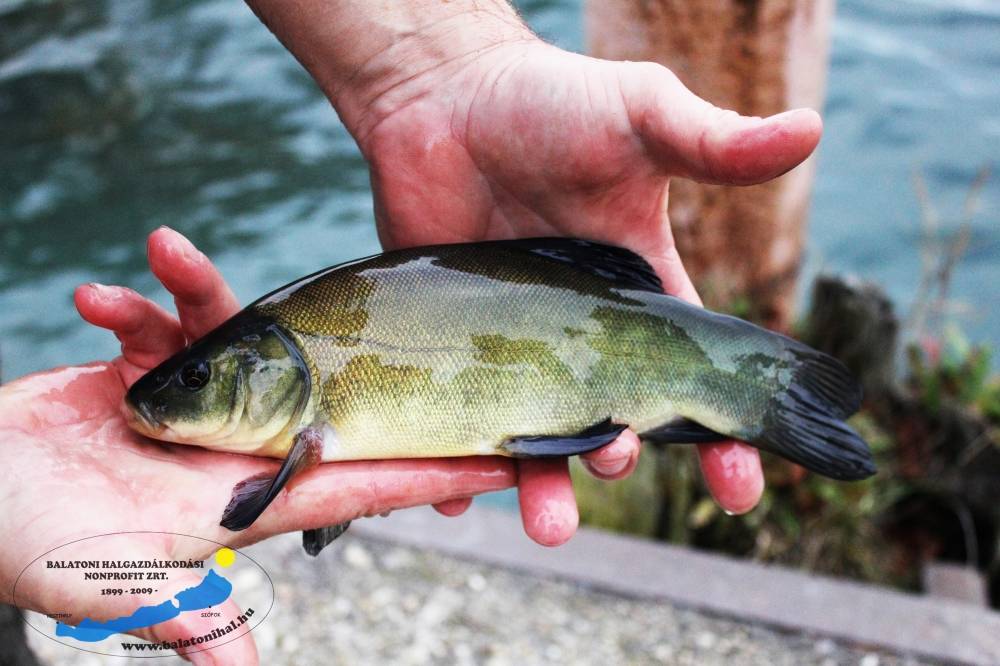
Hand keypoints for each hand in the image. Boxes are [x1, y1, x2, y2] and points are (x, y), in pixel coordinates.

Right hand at [0, 228, 516, 663]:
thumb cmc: (37, 549)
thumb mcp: (110, 586)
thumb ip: (179, 612)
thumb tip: (239, 663)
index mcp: (245, 495)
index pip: (362, 480)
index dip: (432, 469)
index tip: (502, 453)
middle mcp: (233, 443)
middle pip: (323, 393)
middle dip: (368, 357)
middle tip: (426, 312)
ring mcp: (191, 404)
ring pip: (233, 335)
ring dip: (198, 293)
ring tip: (164, 251)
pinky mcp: (143, 373)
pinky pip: (154, 325)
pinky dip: (128, 305)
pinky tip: (96, 295)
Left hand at [352, 38, 820, 534]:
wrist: (441, 98)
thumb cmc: (545, 103)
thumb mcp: (638, 118)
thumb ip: (713, 142)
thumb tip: (812, 130)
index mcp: (636, 290)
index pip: (689, 374)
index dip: (720, 432)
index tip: (744, 488)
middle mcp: (579, 330)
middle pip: (613, 418)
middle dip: (626, 457)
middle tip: (617, 462)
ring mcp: (514, 342)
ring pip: (537, 435)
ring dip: (546, 486)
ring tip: (548, 521)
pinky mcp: (454, 343)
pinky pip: (456, 417)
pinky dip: (456, 463)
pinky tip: (454, 493)